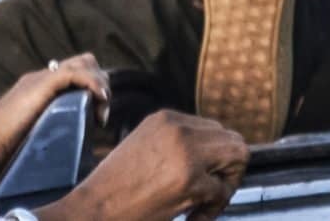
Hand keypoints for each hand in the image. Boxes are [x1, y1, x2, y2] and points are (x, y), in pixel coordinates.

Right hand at [0, 54, 110, 175]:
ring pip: (84, 64)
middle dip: (100, 84)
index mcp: (38, 88)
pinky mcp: (41, 84)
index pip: (75, 73)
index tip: (97, 119)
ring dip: (100, 85)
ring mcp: (40, 79)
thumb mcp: (33, 138)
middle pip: (84, 63)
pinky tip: (100, 100)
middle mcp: (40, 78)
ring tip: (101, 113)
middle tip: (100, 117)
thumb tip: (68, 152)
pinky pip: (76, 73)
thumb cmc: (1, 154)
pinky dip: (93, 83)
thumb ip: (48, 134)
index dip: (92, 88)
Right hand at [44, 110, 248, 220]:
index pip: (215, 130)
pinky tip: (192, 219)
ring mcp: (186, 152)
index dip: (215, 160)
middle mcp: (179, 128)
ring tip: (204, 205)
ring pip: (238, 156)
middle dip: (228, 170)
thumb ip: (176, 144)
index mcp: (166, 119)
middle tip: (210, 195)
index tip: (202, 182)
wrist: (91, 211)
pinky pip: (222, 191)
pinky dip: (213, 210)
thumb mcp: (145, 149)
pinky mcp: (190, 180)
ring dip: (227, 185)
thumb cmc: (115, 190)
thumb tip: (213, 155)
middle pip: (232, 140)